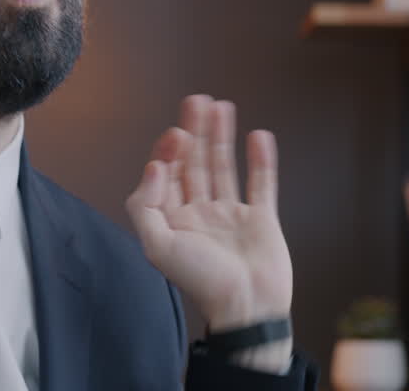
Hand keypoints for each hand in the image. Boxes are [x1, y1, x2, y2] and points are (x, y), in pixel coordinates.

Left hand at [125, 96, 292, 370]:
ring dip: (221, 137)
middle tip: (196, 100)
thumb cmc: (201, 281)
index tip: (177, 132)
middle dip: (193, 131)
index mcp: (173, 220)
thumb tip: (155, 166)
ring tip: (221, 106)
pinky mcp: (261, 220)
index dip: (168, 150)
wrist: (248, 308)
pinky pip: (261, 184)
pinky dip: (260, 160)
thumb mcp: (158, 246)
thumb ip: (146, 205)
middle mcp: (200, 214)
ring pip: (223, 167)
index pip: (167, 174)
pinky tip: (258, 135)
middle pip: (193, 164)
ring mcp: (231, 216)